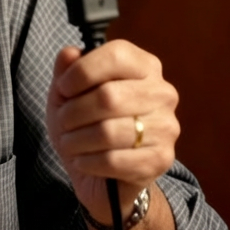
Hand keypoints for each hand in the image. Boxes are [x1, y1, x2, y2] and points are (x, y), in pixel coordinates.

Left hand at [46, 39, 179, 224]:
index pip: (117, 55)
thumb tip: (69, 53)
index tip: (63, 88)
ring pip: (108, 131)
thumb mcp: (68, 93)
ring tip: (69, 142)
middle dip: (74, 112)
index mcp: (144, 67)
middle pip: (109, 96)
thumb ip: (67, 68)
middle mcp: (162, 93)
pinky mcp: (161, 160)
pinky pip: (113, 160)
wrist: (104, 176)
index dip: (83, 71)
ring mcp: (166, 127)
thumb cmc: (86, 125)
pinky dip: (87, 161)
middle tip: (64, 122)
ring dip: (77, 139)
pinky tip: (81, 161)